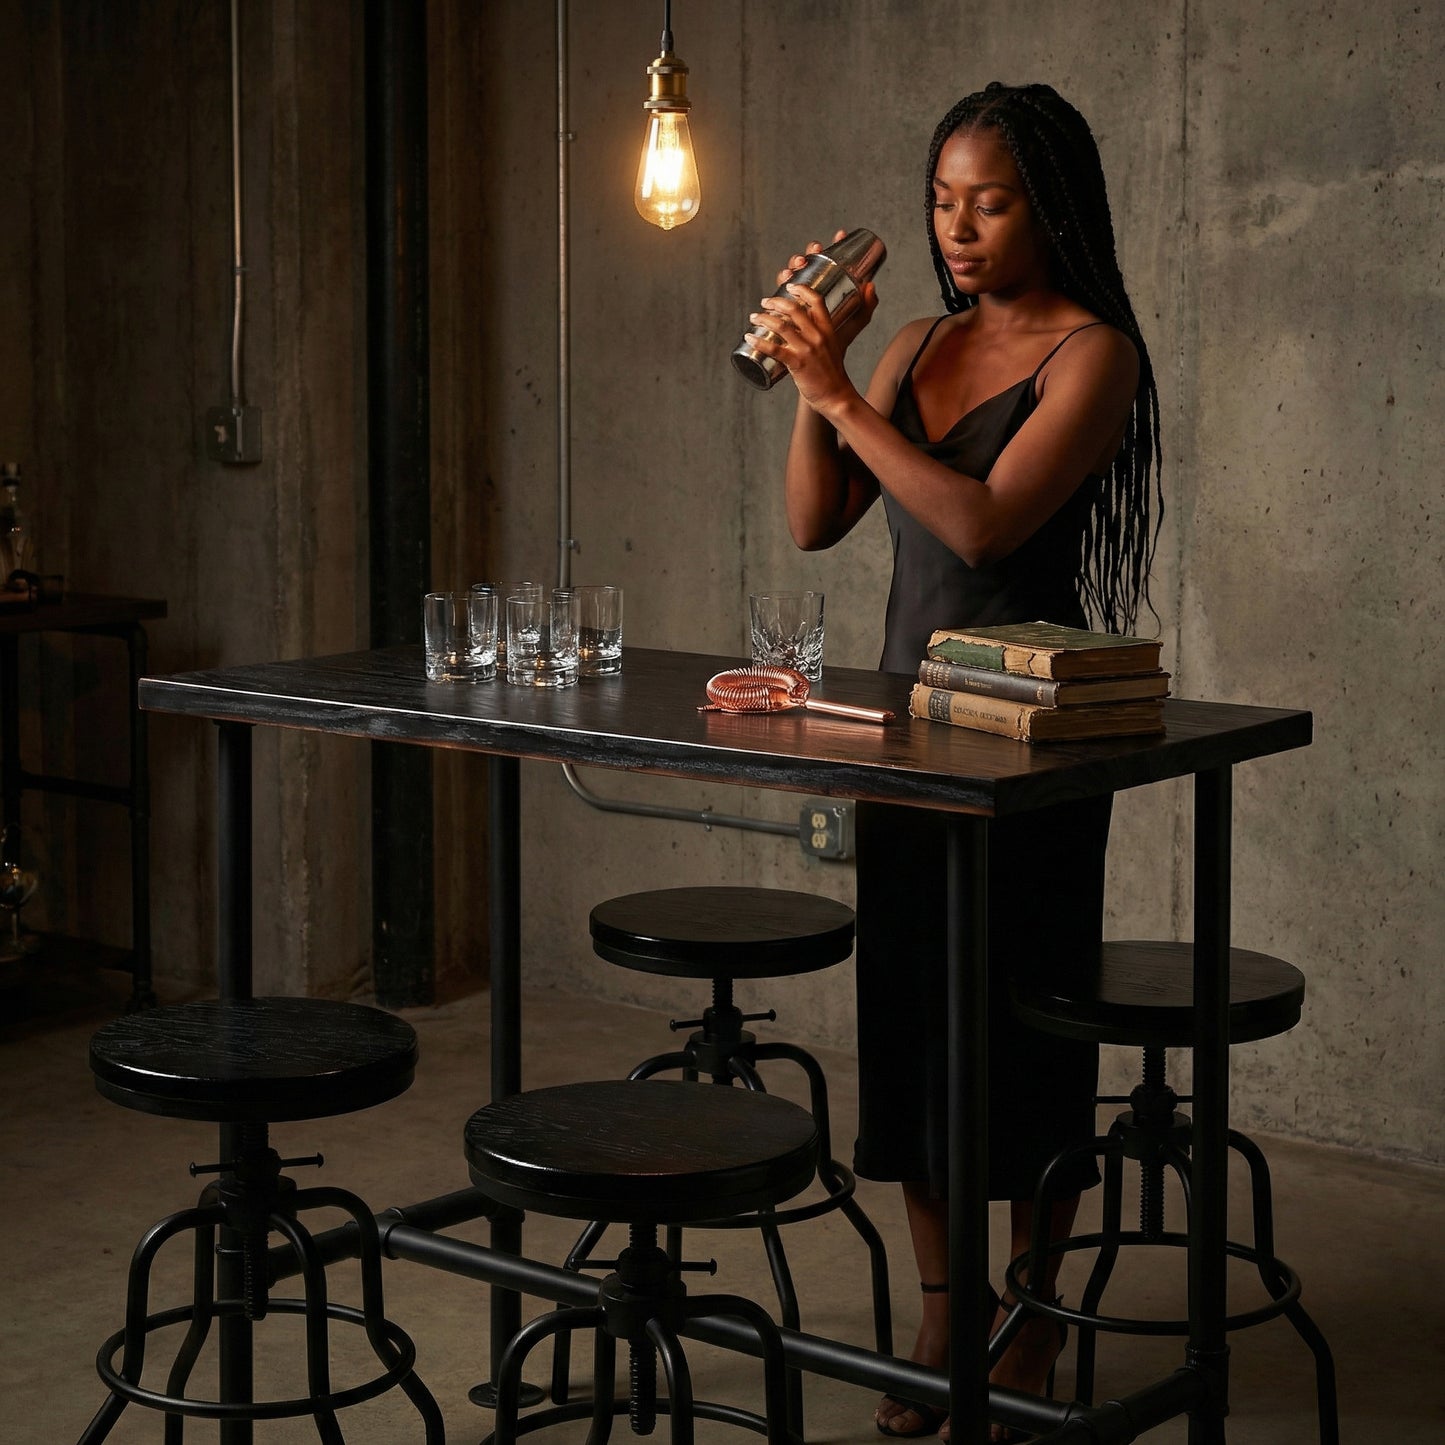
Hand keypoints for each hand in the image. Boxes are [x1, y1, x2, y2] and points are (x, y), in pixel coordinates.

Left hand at [752, 230, 878, 410]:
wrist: (836, 396)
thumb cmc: (834, 369)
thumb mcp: (844, 339)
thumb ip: (857, 315)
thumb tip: (871, 286)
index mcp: (828, 329)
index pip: (816, 300)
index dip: (800, 288)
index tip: (788, 285)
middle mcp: (818, 337)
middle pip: (794, 309)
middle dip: (775, 301)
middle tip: (765, 302)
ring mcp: (807, 351)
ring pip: (781, 326)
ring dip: (763, 318)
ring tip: (754, 317)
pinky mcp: (797, 365)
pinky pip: (774, 349)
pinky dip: (759, 341)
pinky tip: (749, 337)